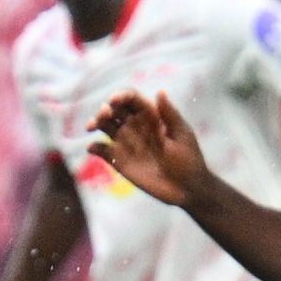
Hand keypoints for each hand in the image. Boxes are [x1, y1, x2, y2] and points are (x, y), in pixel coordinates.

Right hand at [88, 87, 215, 210]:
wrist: (187, 189)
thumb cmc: (189, 159)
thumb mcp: (182, 135)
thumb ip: (170, 114)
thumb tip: (160, 91)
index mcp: (150, 116)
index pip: (131, 99)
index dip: (122, 96)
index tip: (115, 100)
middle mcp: (135, 126)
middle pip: (114, 110)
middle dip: (106, 108)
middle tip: (104, 113)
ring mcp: (126, 143)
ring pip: (105, 127)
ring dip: (96, 122)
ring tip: (92, 126)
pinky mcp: (120, 161)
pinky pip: (102, 151)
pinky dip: (94, 147)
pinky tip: (93, 148)